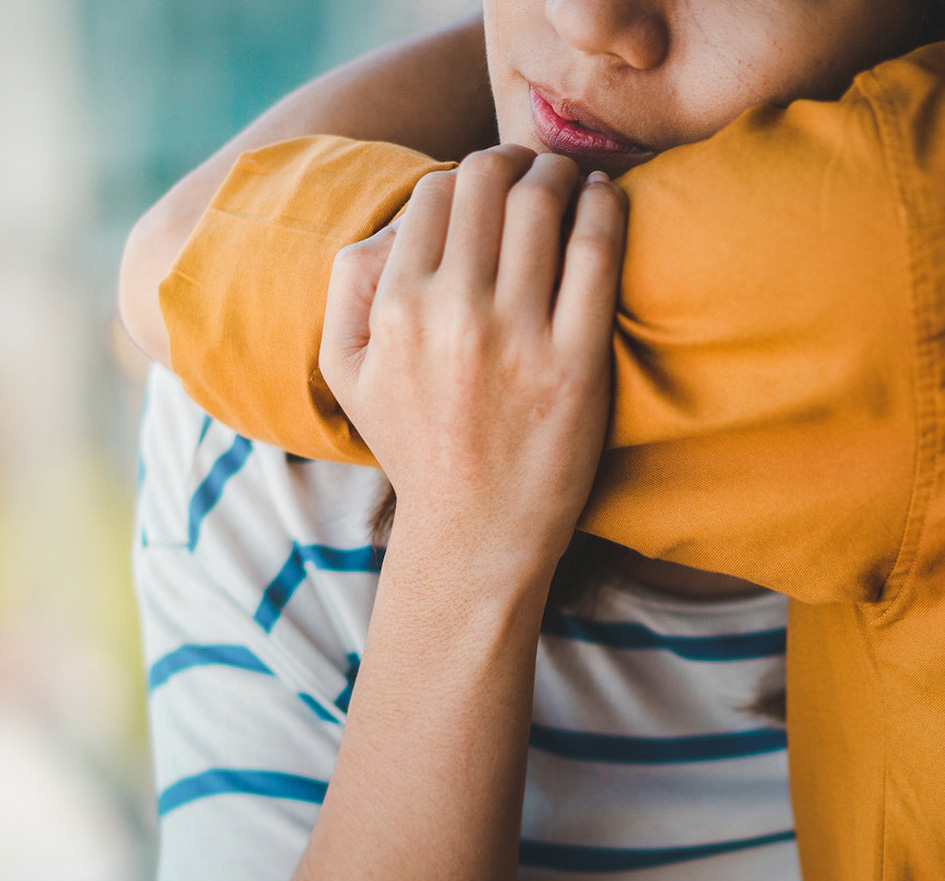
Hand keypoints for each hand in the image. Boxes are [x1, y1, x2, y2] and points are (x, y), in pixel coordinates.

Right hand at [320, 144, 626, 575]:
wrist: (474, 532)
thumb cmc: (415, 446)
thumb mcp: (346, 373)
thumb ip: (348, 287)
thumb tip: (397, 220)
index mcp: (395, 309)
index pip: (434, 192)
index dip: (464, 176)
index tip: (488, 188)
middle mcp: (451, 314)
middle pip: (488, 181)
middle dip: (513, 161)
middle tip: (533, 173)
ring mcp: (516, 338)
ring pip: (543, 203)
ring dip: (561, 173)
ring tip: (572, 182)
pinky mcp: (575, 363)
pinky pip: (597, 252)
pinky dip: (606, 207)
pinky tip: (606, 201)